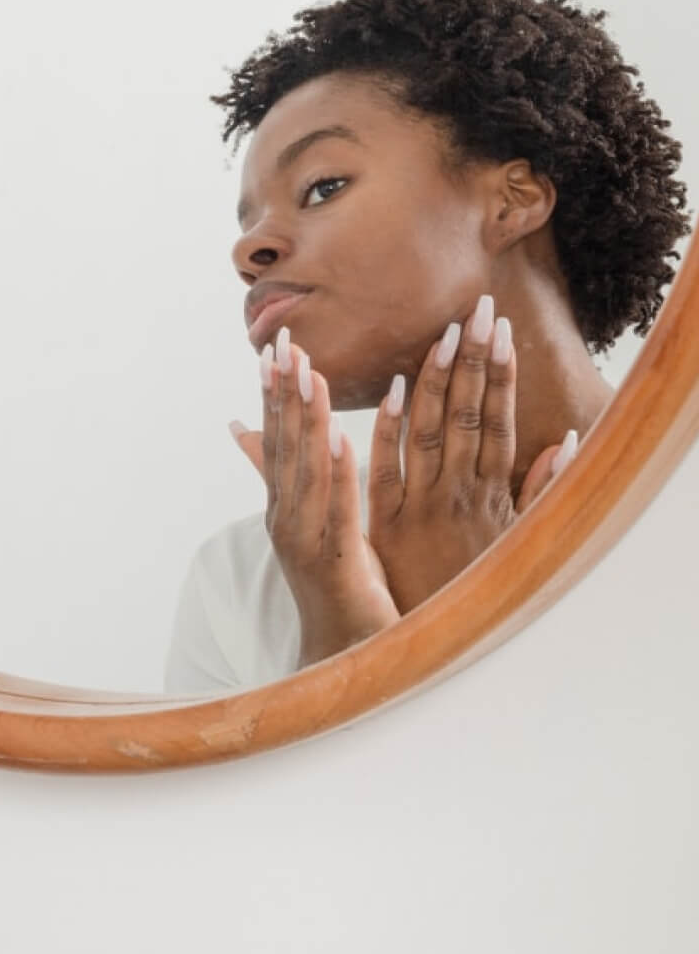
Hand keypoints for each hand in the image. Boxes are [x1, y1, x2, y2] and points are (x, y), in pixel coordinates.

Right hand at [241, 327, 399, 665]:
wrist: (342, 658)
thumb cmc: (336, 588)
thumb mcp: (309, 524)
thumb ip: (282, 478)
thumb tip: (241, 430)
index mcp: (284, 506)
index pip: (276, 439)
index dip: (274, 393)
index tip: (273, 348)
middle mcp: (286, 517)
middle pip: (284, 445)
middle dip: (285, 392)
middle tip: (285, 343)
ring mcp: (305, 539)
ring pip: (306, 467)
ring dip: (307, 418)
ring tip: (309, 374)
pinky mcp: (335, 560)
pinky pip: (337, 506)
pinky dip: (335, 470)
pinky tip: (338, 435)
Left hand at [366, 295, 573, 611]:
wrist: (434, 645)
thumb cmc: (473, 589)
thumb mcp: (515, 542)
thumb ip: (538, 491)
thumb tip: (567, 441)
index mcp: (489, 493)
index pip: (496, 420)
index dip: (500, 374)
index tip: (501, 331)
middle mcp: (459, 493)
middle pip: (469, 415)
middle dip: (475, 360)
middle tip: (480, 308)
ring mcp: (424, 506)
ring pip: (433, 432)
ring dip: (438, 380)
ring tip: (447, 332)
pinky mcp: (388, 524)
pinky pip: (387, 469)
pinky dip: (390, 429)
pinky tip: (393, 390)